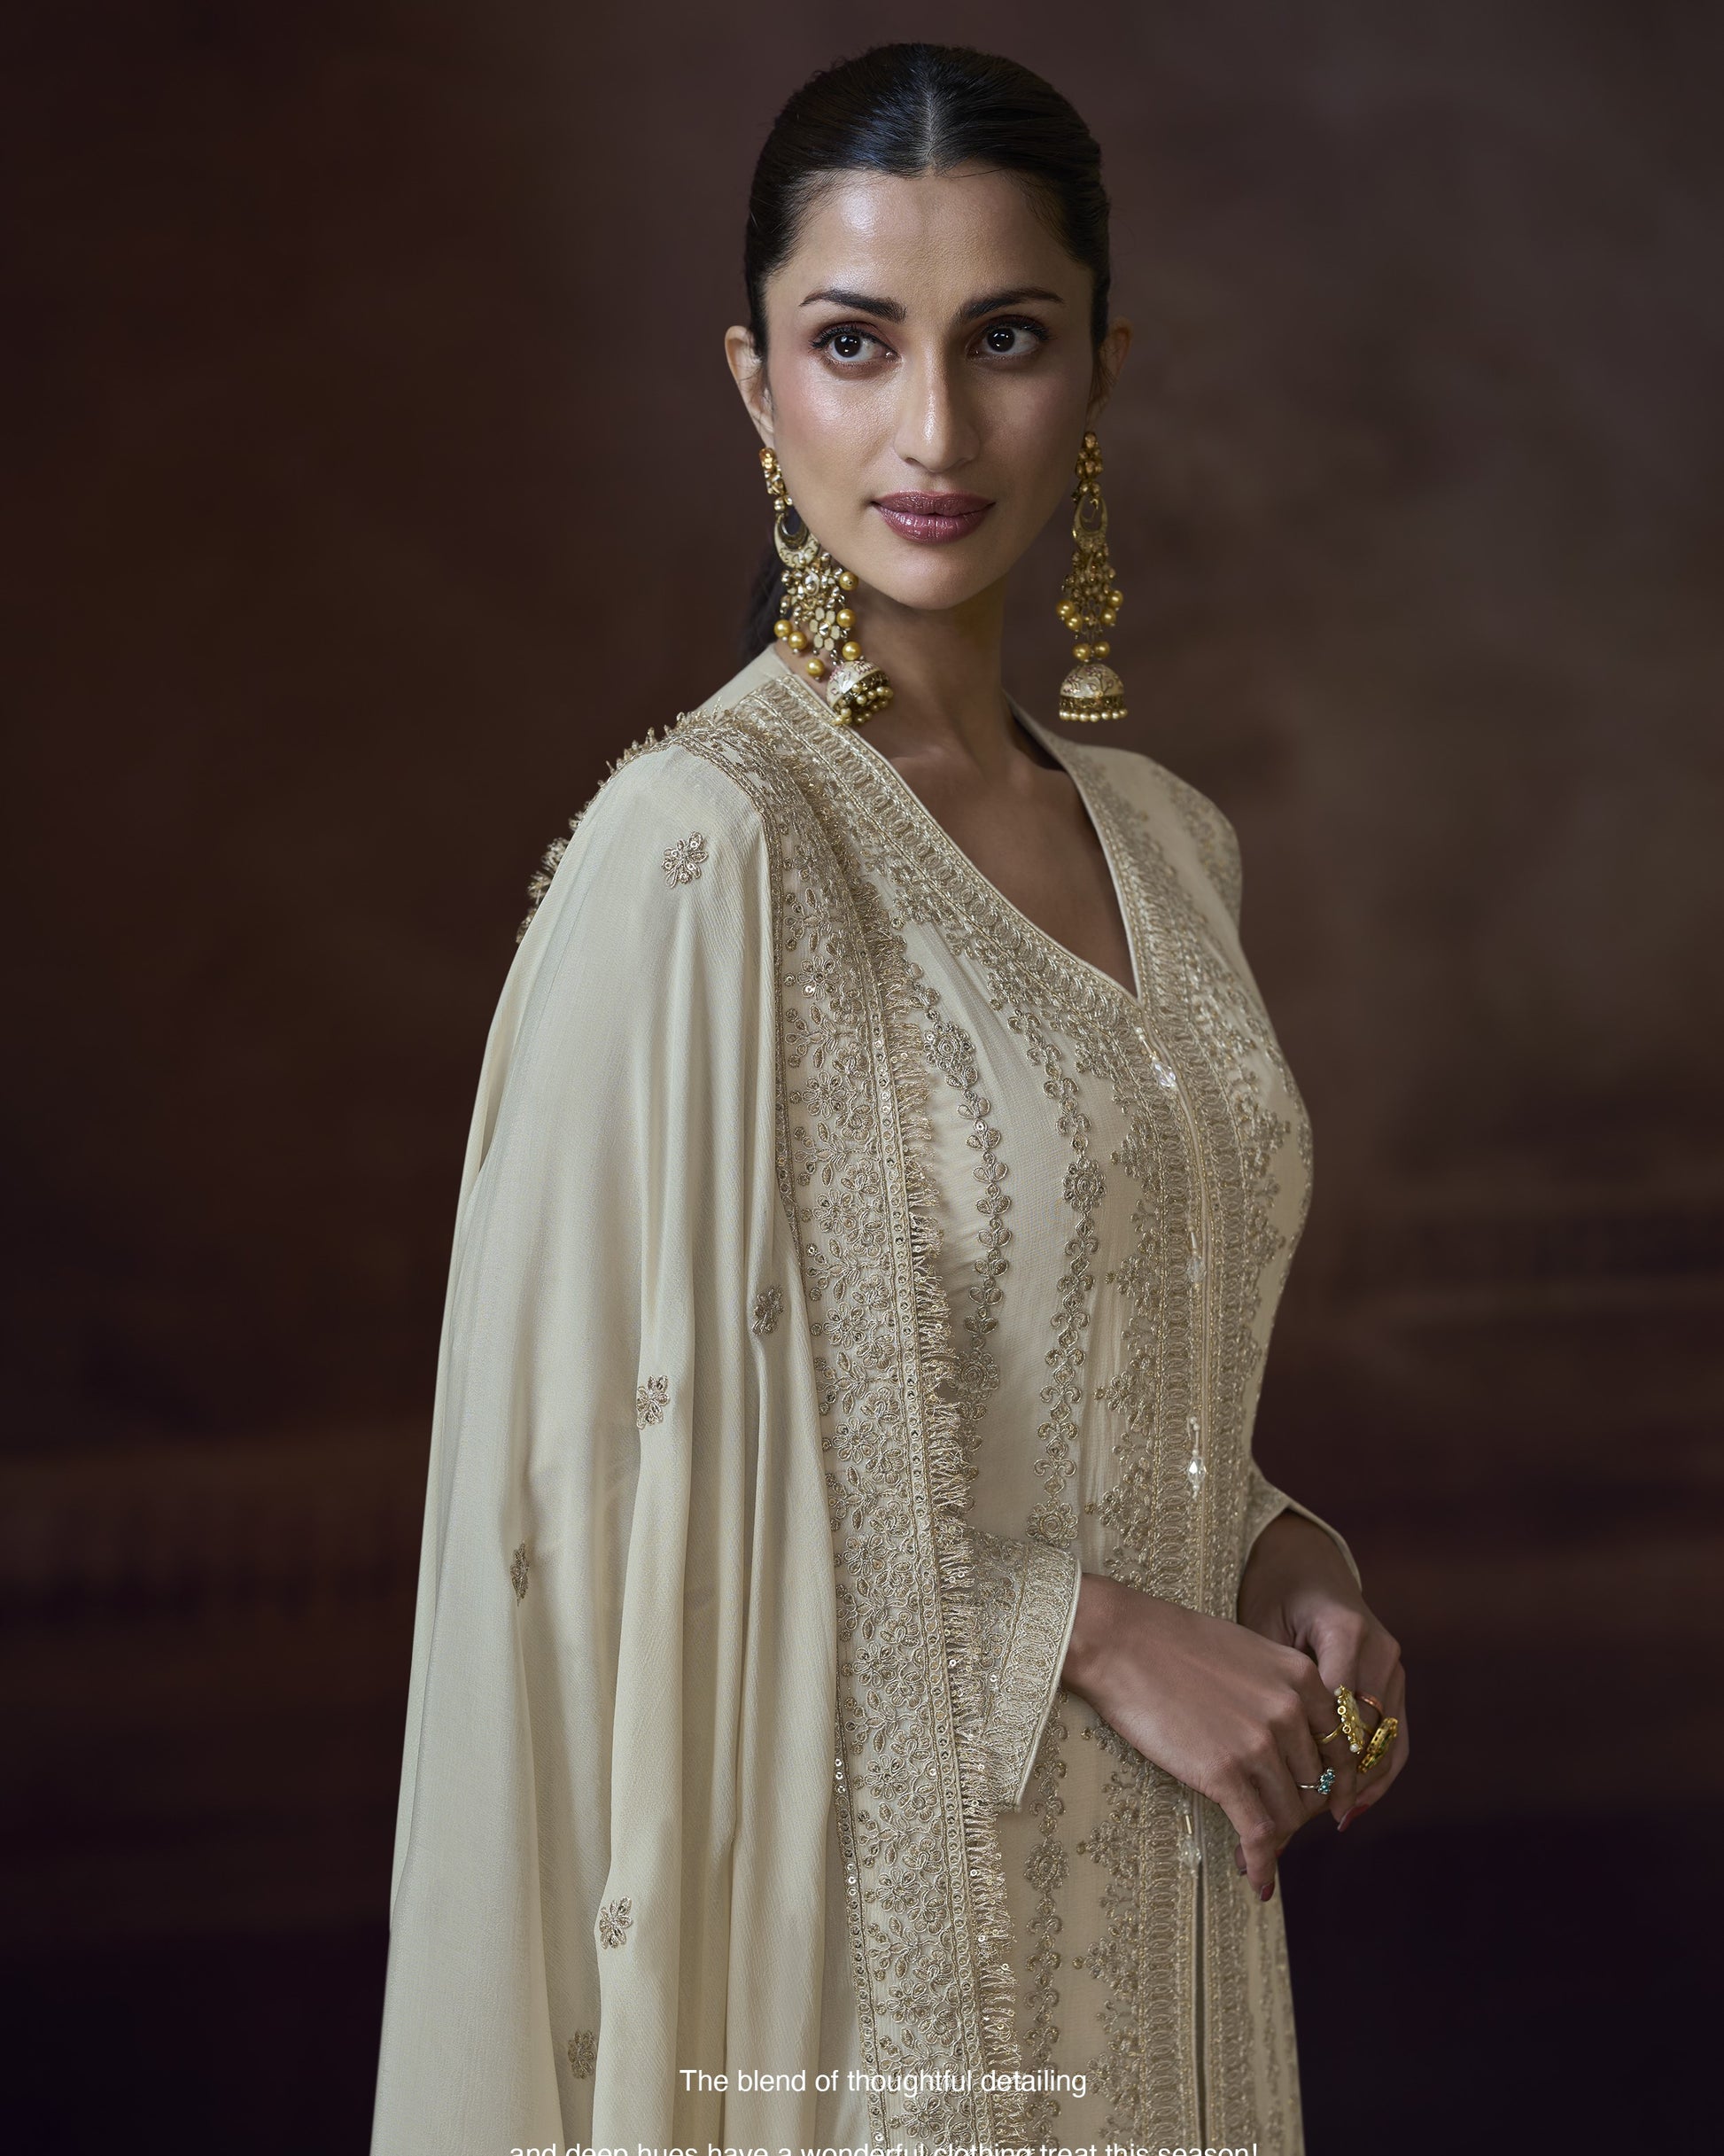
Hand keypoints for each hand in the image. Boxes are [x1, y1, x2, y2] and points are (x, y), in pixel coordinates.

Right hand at [1060, 1571, 1346, 1900]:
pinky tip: (1256, 1881)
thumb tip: (1292, 1739)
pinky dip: (1262, 1864)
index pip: (1339, 1751)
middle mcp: (1291, 1711)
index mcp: (1303, 1679)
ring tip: (1257, 1852)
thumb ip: (1281, 1692)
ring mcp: (1259, 1743)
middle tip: (1275, 1825)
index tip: (1323, 1806)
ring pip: (1289, 1815)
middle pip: (1315, 1787)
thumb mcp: (1249, 1653)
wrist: (1121, 1641)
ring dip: (1276, 1841)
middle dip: (1297, 1812)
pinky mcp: (1224, 1772)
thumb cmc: (1173, 1643)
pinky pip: (1258, 1834)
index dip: (1333, 1785)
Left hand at [1236, 1511, 1408, 1830]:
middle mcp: (1380, 1649)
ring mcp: (1394, 1664)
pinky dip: (1377, 1770)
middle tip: (1305, 1818)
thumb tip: (1255, 1753)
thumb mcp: (1259, 1627)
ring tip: (1330, 1818)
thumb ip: (1267, 1684)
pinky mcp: (1396, 1677)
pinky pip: (1394, 1734)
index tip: (1291, 1796)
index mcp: (1345, 1632)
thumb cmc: (1271, 1590)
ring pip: (1385, 1740)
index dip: (1317, 1759)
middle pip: (1364, 1732)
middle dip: (1339, 1779)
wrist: (1305, 1559)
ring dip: (1361, 1781)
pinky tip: (1355, 1802)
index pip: (1338, 1713)